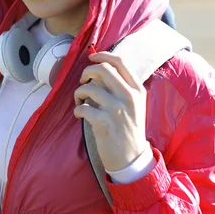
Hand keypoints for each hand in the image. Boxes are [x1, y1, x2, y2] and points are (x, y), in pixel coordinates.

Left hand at [73, 51, 147, 171]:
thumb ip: (122, 86)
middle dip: (87, 71)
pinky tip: (80, 115)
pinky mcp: (105, 123)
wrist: (132, 158)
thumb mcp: (134, 104)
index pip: (120, 62)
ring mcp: (117, 110)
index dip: (102, 55)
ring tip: (79, 101)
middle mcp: (129, 97)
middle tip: (83, 81)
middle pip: (103, 69)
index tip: (92, 57)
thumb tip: (102, 67)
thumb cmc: (129, 128)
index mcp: (137, 89)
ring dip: (78, 93)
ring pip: (89, 88)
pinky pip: (83, 108)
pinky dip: (77, 110)